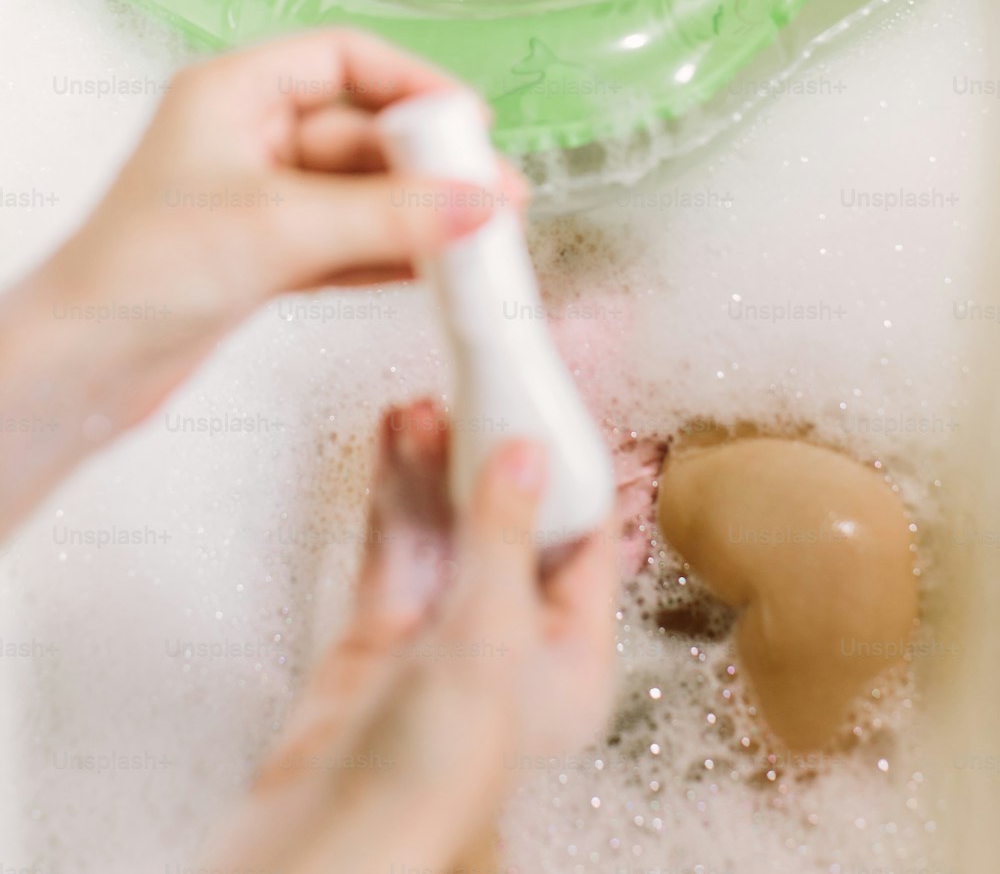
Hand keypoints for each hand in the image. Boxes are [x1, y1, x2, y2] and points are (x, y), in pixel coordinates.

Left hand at [0, 29, 528, 533]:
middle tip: (493, 193)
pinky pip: (346, 241)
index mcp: (232, 93)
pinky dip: (390, 252)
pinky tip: (436, 268)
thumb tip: (476, 205)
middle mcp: (246, 137)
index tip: (467, 120)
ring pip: (359, 193)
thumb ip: (387, 218)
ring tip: (482, 237)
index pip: (343, 60)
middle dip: (428, 164)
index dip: (412, 83)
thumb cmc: (139, 273)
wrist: (81, 367)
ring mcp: (257, 199)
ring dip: (418, 214)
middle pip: (361, 131)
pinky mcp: (264, 255)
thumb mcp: (279, 230)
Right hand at [201, 399, 619, 873]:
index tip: (547, 410)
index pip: (584, 544)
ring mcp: (445, 636)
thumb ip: (501, 540)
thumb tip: (524, 457)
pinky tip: (394, 441)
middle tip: (474, 397)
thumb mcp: (487, 642)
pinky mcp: (386, 632)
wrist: (327, 838)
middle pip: (510, 524)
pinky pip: (399, 543)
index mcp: (572, 663)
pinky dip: (396, 491)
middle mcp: (514, 647)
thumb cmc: (430, 783)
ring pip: (448, 526)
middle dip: (487, 458)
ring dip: (434, 465)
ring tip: (422, 409)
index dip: (566, 474)